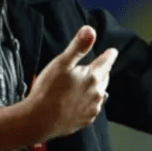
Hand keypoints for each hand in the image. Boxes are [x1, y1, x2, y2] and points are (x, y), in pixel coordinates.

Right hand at [24, 25, 117, 140]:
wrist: (39, 120)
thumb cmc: (48, 90)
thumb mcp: (61, 63)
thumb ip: (78, 46)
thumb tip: (90, 30)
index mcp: (93, 77)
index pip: (107, 62)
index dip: (109, 55)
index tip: (113, 51)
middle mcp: (97, 93)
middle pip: (104, 77)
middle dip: (102, 71)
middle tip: (99, 66)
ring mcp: (92, 108)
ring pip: (100, 93)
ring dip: (97, 87)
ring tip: (90, 84)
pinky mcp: (86, 120)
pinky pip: (93, 107)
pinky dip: (90, 102)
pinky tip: (83, 101)